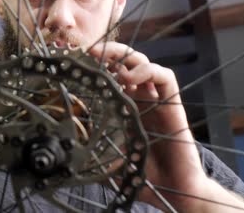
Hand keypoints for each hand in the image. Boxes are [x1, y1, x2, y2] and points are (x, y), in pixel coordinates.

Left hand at [89, 42, 243, 211]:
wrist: (175, 192)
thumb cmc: (144, 177)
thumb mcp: (109, 164)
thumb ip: (93, 158)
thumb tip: (68, 161)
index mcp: (124, 107)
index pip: (112, 75)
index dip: (97, 65)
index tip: (78, 61)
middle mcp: (140, 99)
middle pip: (127, 62)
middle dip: (110, 52)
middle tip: (91, 52)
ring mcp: (157, 100)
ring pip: (144, 63)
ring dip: (126, 58)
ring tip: (111, 66)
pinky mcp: (173, 105)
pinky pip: (165, 77)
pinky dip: (147, 70)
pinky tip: (131, 77)